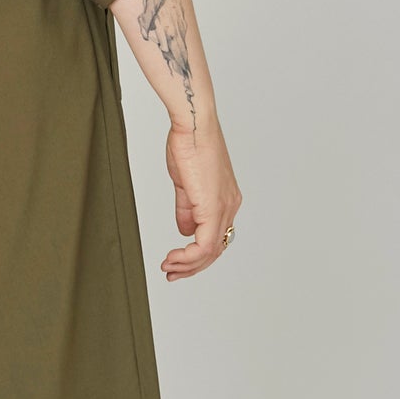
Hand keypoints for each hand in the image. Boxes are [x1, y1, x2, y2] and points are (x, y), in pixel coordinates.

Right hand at [159, 119, 240, 280]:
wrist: (193, 126)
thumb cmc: (189, 144)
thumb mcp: (185, 184)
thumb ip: (186, 208)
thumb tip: (185, 230)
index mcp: (225, 199)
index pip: (215, 237)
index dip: (196, 254)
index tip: (176, 260)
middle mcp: (230, 206)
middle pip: (216, 250)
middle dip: (192, 266)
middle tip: (172, 272)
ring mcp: (224, 208)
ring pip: (211, 251)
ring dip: (188, 265)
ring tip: (169, 268)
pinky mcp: (213, 207)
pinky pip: (205, 244)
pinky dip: (189, 256)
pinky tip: (174, 258)